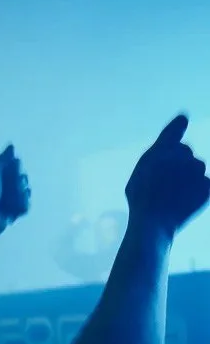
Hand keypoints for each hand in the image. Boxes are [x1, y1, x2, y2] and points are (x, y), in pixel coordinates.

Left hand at [0, 145, 30, 239]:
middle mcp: (3, 185)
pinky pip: (26, 206)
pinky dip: (20, 208)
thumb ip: (2, 160)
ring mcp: (8, 199)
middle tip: (8, 190)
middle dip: (19, 184)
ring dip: (19, 197)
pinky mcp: (13, 212)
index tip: (10, 172)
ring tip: (8, 204)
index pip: (16, 165)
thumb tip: (12, 146)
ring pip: (26, 192)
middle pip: (23, 178)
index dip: (16, 169)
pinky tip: (11, 213)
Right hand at [125, 115, 209, 235]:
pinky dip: (198, 191)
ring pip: (197, 168)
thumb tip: (176, 135)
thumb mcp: (140, 171)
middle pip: (186, 152)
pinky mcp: (207, 185)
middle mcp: (182, 154)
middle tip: (166, 183)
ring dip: (189, 177)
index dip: (178, 125)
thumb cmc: (141, 198)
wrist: (153, 222)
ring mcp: (197, 169)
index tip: (182, 121)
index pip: (176, 128)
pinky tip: (184, 201)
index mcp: (162, 148)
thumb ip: (157, 151)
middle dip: (180, 163)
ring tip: (174, 194)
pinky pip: (205, 184)